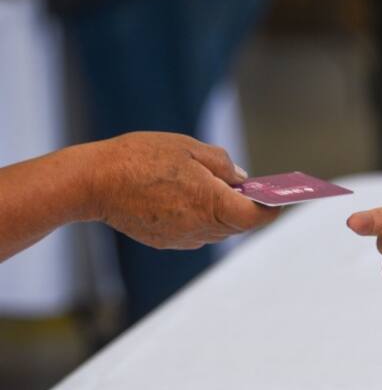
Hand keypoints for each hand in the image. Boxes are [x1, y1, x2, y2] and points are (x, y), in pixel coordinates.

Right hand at [87, 132, 278, 248]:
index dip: (271, 208)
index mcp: (212, 205)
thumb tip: (240, 179)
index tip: (280, 199)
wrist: (94, 181)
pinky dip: (200, 215)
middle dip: (246, 206)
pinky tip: (189, 196)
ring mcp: (182, 239)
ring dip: (222, 211)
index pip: (255, 217)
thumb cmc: (142, 158)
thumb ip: (222, 165)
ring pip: (216, 229)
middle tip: (250, 186)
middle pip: (237, 224)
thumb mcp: (190, 148)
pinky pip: (195, 230)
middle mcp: (200, 229)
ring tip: (218, 187)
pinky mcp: (166, 241)